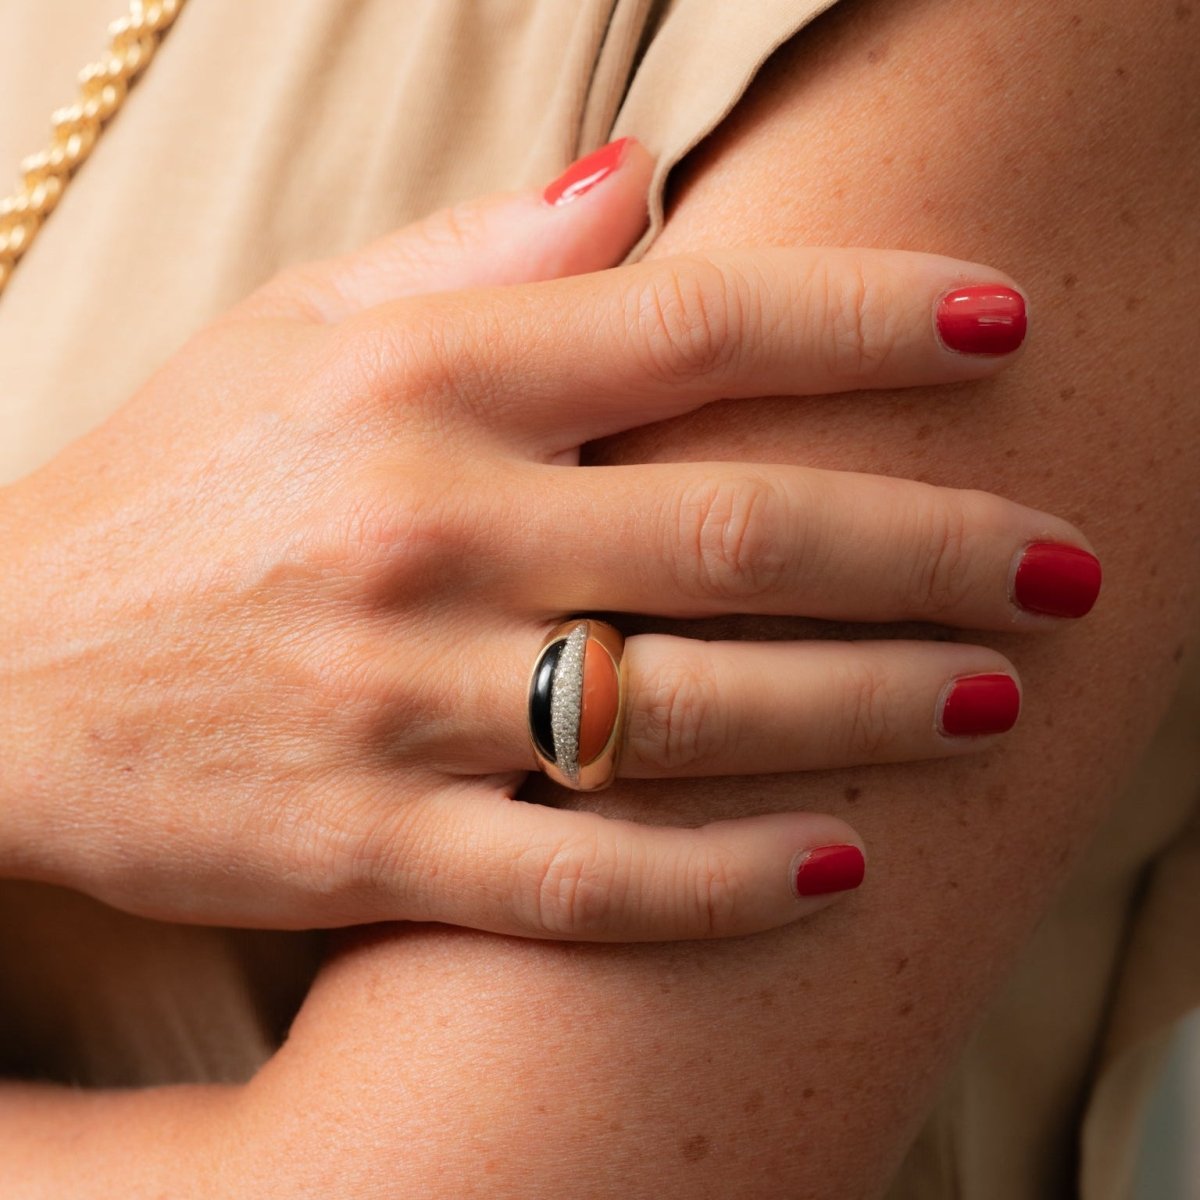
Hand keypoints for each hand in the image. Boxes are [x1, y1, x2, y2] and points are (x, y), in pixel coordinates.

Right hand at [0, 139, 1098, 938]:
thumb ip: (477, 260)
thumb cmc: (169, 489)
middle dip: (937, 545)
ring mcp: (399, 706)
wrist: (0, 670)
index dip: (874, 316)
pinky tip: (838, 860)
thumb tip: (644, 185)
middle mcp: (425, 535)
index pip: (699, 321)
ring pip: (692, 714)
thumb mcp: (295, 330)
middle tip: (1064, 563)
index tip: (1006, 324)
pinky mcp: (371, 850)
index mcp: (416, 384)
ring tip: (994, 699)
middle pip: (743, 529)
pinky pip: (586, 882)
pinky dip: (723, 880)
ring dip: (874, 708)